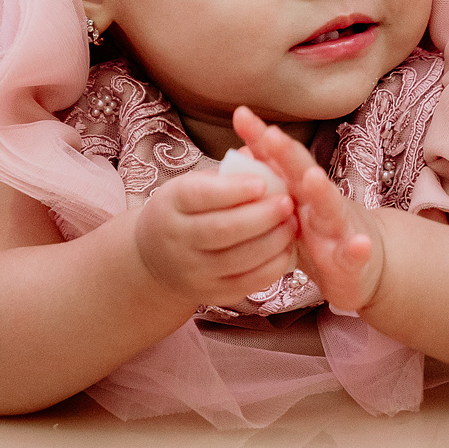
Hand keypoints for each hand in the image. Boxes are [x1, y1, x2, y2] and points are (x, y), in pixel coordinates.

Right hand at [133, 169, 297, 307]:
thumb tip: (264, 153)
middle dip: (260, 216)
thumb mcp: (195, 183)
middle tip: (288, 203)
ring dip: (272, 241)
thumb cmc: (186, 210)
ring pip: (237, 259)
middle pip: (222, 230)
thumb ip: (229, 173)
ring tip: (292, 224)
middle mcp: (177, 239)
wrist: (156, 259)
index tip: (263, 182)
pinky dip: (271, 267)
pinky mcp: (211, 294)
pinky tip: (286, 249)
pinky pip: (246, 284)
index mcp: (173, 203)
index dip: (234, 190)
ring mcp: (192, 271)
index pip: (201, 196)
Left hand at [234, 108, 384, 312]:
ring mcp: (337, 227)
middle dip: (287, 153)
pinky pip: (354, 254)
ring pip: (330, 206)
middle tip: (270, 134)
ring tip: (312, 177)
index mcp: (297, 189)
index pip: (278, 158)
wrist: (363, 261)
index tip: (241, 114)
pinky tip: (361, 244)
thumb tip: (241, 153)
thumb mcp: (291, 205)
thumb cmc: (318, 231)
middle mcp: (318, 201)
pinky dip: (359, 249)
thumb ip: (270, 181)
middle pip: (302, 172)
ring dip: (322, 191)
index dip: (260, 138)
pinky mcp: (351, 258)